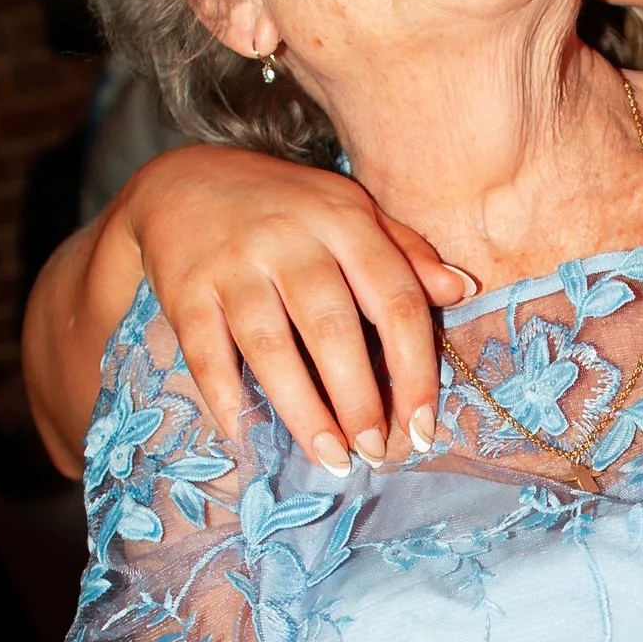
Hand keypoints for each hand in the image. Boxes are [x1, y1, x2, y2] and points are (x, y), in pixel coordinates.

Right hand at [124, 146, 474, 461]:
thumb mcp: (348, 210)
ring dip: (304, 413)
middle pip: (333, 328)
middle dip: (361, 400)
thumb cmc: (283, 208)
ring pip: (271, 348)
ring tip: (331, 459)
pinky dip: (229, 403)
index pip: (394, 299)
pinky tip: (252, 442)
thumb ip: (403, 250)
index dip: (414, 370)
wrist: (180, 182)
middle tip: (376, 453)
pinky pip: (208, 356)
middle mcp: (289, 238)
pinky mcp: (185, 291)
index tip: (422, 427)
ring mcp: (233, 265)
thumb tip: (461, 289)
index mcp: (343, 218)